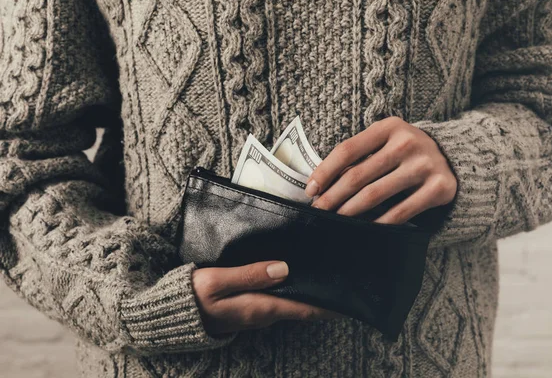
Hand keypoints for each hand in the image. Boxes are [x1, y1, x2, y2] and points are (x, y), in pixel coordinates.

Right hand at [192, 261, 340, 334]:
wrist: (171, 315)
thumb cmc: (193, 297)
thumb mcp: (218, 281)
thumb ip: (250, 275)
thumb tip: (283, 268)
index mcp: (260, 307)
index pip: (304, 308)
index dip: (327, 305)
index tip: (348, 297)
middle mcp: (263, 314)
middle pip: (301, 307)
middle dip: (322, 297)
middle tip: (342, 280)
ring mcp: (256, 314)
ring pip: (291, 304)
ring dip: (308, 294)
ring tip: (325, 277)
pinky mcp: (249, 309)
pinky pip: (278, 302)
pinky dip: (292, 293)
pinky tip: (295, 279)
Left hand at [306, 116, 456, 223]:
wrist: (456, 158)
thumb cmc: (407, 153)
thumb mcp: (386, 142)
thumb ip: (360, 155)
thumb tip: (322, 184)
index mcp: (389, 127)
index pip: (347, 150)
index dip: (325, 172)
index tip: (310, 190)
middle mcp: (407, 142)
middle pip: (358, 175)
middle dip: (333, 197)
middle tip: (319, 211)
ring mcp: (425, 165)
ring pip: (375, 195)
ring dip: (350, 212)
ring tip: (336, 220)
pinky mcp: (439, 188)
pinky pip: (400, 212)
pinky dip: (378, 222)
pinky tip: (364, 228)